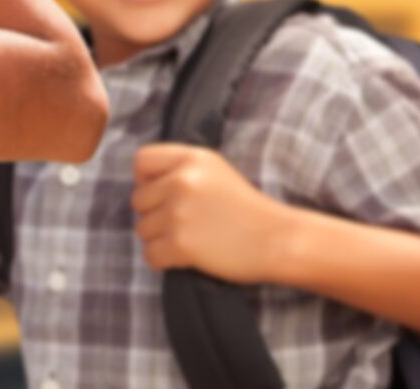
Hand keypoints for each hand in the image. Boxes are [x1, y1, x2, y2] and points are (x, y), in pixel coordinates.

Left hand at [132, 143, 299, 283]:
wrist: (281, 241)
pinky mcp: (181, 244)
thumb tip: (139, 183)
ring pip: (141, 229)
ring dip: (161, 239)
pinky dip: (164, 261)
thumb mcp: (215, 172)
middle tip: (188, 223)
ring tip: (193, 239)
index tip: (162, 194)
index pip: (142, 161)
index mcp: (191, 158)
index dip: (145, 180)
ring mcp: (179, 212)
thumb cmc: (248, 211)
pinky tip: (188, 257)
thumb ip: (179, 171)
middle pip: (138, 200)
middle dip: (156, 215)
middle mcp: (181, 181)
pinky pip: (150, 255)